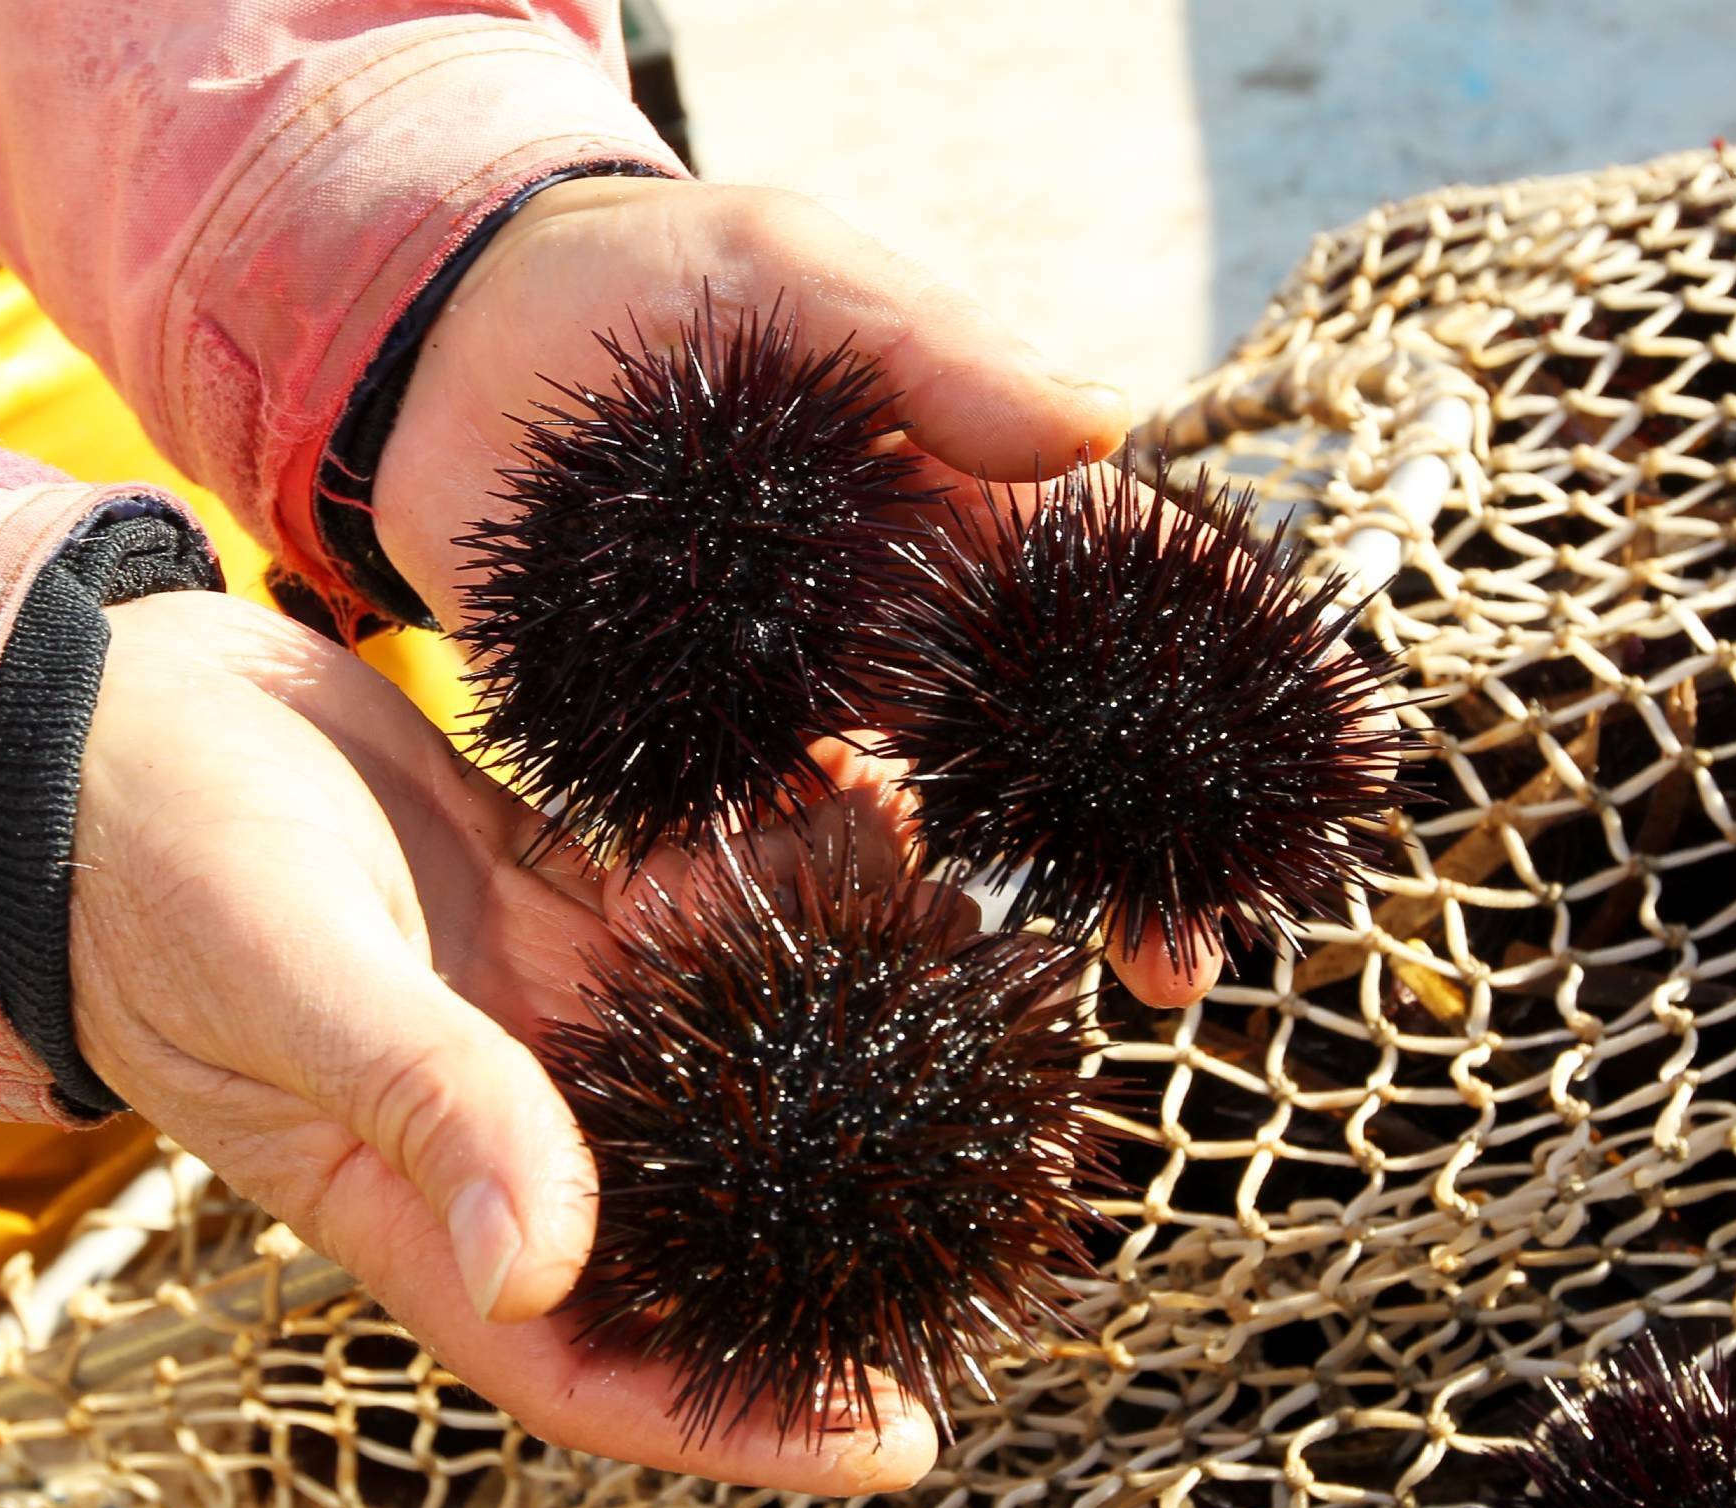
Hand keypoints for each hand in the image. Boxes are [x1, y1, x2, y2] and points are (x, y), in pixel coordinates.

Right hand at [67, 592, 935, 1492]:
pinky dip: (772, 877)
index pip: (598, 1361)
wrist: (100, 714)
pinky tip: (858, 817)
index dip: (747, 1419)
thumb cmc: (142, 869)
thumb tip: (545, 1271)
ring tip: (960, 952)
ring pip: (721, 1050)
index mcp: (420, 1206)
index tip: (900, 1436)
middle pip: (701, 1213)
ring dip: (836, 1009)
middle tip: (987, 1176)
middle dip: (844, 1205)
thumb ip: (425, 1109)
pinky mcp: (551, 900)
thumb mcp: (288, 989)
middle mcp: (502, 1124)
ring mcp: (535, 1013)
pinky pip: (693, 914)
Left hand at [372, 177, 1229, 1004]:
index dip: (1210, 703)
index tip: (1278, 798)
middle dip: (1120, 866)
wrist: (458, 338)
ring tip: (1020, 1004)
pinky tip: (810, 959)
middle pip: (1038, 757)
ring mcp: (795, 698)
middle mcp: (899, 622)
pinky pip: (749, 843)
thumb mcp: (797, 276)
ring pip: (910, 825)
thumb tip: (1101, 428)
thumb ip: (933, 350)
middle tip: (1176, 974)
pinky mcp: (679, 747)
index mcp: (961, 510)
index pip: (1116, 611)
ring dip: (959, 912)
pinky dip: (783, 902)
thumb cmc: (657, 280)